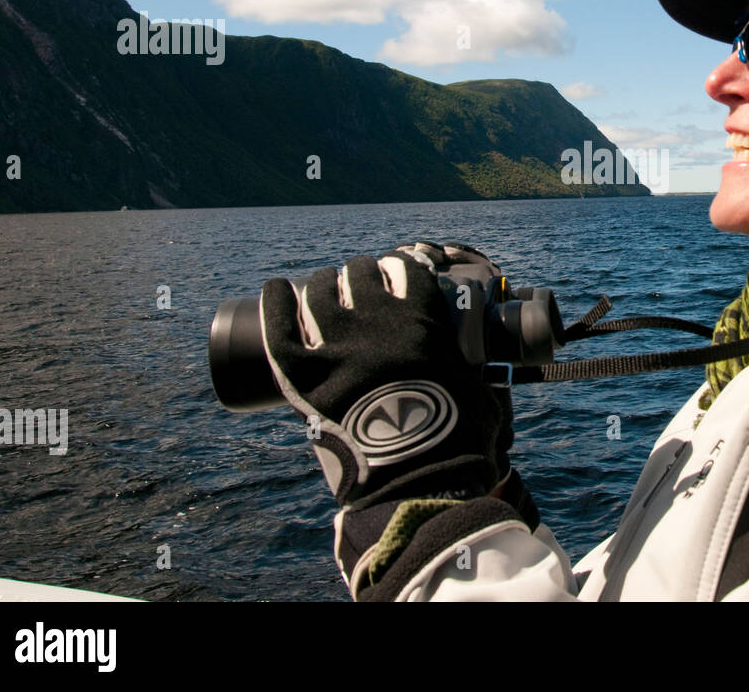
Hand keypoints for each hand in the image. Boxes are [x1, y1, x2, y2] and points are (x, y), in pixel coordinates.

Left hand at [259, 243, 533, 595]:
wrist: (419, 482)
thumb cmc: (456, 441)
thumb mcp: (474, 384)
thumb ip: (466, 360)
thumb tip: (474, 359)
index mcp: (423, 320)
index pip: (406, 267)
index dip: (399, 265)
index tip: (396, 271)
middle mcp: (378, 323)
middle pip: (361, 272)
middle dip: (361, 273)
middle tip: (359, 285)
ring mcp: (337, 346)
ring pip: (319, 288)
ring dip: (323, 282)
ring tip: (323, 288)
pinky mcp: (302, 374)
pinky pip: (277, 322)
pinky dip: (275, 300)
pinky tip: (277, 290)